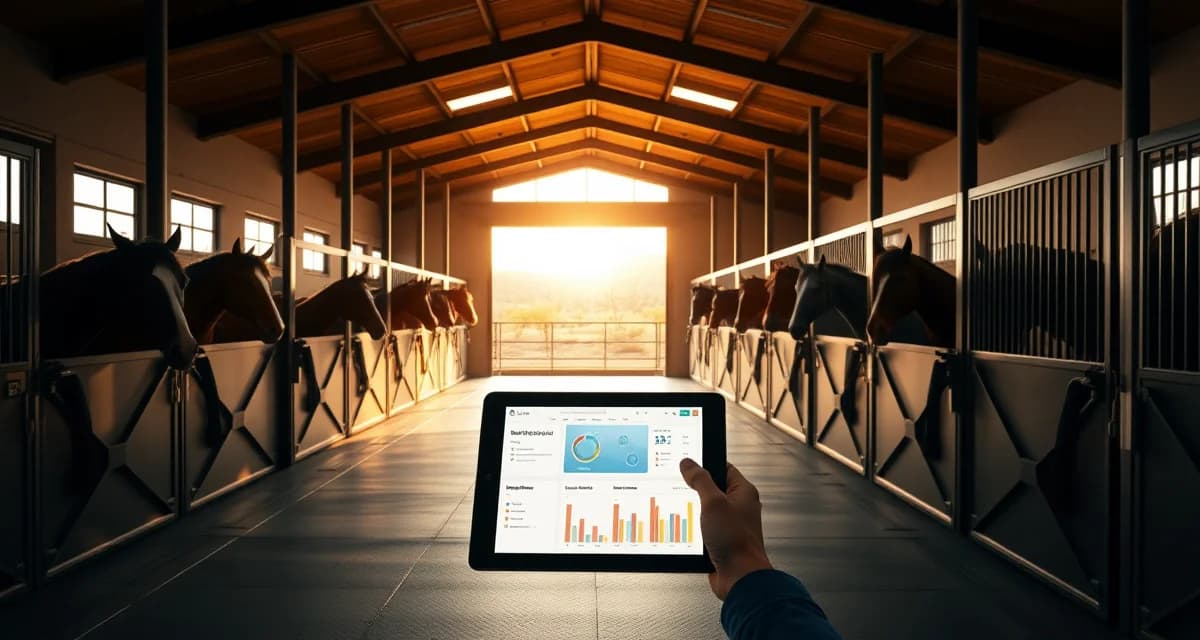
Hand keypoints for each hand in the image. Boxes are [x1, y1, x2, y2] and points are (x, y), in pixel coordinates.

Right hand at [680, 458, 771, 599]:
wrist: (739, 577)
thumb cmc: (736, 541)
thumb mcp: (713, 502)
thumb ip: (700, 480)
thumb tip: (689, 464)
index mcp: (744, 492)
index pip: (724, 468)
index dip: (706, 463)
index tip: (689, 462)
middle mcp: (739, 507)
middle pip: (713, 489)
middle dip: (695, 490)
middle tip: (681, 487)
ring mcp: (730, 525)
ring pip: (706, 510)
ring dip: (695, 511)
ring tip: (684, 510)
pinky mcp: (722, 541)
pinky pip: (705, 528)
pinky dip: (695, 528)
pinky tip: (687, 529)